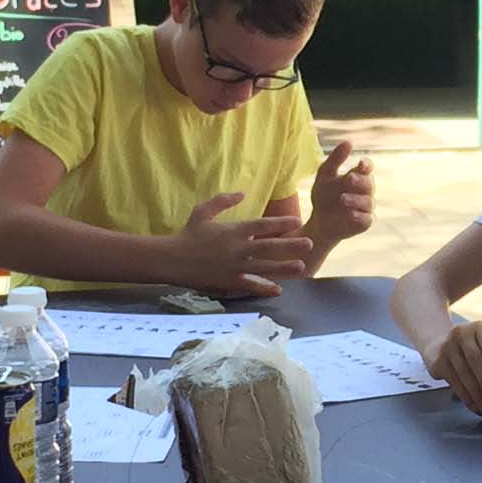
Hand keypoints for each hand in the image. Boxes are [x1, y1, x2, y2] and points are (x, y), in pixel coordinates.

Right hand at [174, 191, 316, 298]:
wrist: (172, 259)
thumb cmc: (188, 234)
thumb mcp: (203, 211)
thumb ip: (223, 200)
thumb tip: (242, 192)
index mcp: (234, 230)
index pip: (263, 225)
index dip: (281, 224)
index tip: (297, 222)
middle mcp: (238, 248)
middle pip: (270, 246)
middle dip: (291, 245)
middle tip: (310, 244)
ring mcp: (235, 266)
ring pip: (265, 267)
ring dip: (285, 268)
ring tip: (302, 267)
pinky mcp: (229, 281)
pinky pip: (251, 285)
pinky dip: (265, 288)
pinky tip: (278, 290)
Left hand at [307, 140, 375, 243]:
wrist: (319, 222)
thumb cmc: (324, 196)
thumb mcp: (325, 175)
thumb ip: (336, 159)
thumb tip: (349, 141)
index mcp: (358, 176)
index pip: (367, 167)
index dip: (367, 165)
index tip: (360, 163)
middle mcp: (365, 191)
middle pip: (369, 183)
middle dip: (359, 181)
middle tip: (349, 179)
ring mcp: (366, 207)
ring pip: (368, 201)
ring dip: (356, 199)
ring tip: (342, 199)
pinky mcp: (364, 223)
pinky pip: (366, 219)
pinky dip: (359, 216)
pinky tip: (350, 214)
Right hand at [425, 316, 481, 414]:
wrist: (438, 345)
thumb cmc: (472, 350)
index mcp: (478, 327)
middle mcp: (460, 332)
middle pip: (475, 360)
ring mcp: (446, 346)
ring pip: (464, 373)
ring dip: (476, 393)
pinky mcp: (437, 361)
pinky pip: (454, 381)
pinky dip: (465, 396)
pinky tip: (473, 405)